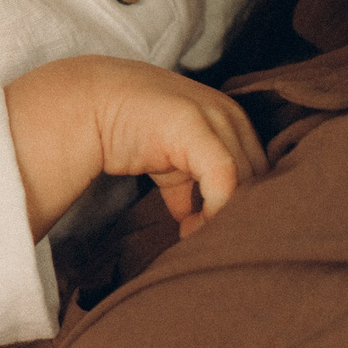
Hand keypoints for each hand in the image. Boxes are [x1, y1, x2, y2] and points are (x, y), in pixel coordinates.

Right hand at [5, 57, 266, 239]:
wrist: (89, 104)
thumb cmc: (127, 128)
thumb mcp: (167, 158)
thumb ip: (187, 182)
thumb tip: (193, 218)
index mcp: (232, 119)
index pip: (258, 172)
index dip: (245, 207)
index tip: (219, 235)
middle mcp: (231, 115)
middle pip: (256, 179)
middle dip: (235, 216)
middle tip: (207, 243)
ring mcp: (215, 116)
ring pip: (243, 183)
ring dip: (221, 219)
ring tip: (193, 238)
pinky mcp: (195, 127)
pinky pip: (223, 180)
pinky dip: (212, 212)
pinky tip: (187, 229)